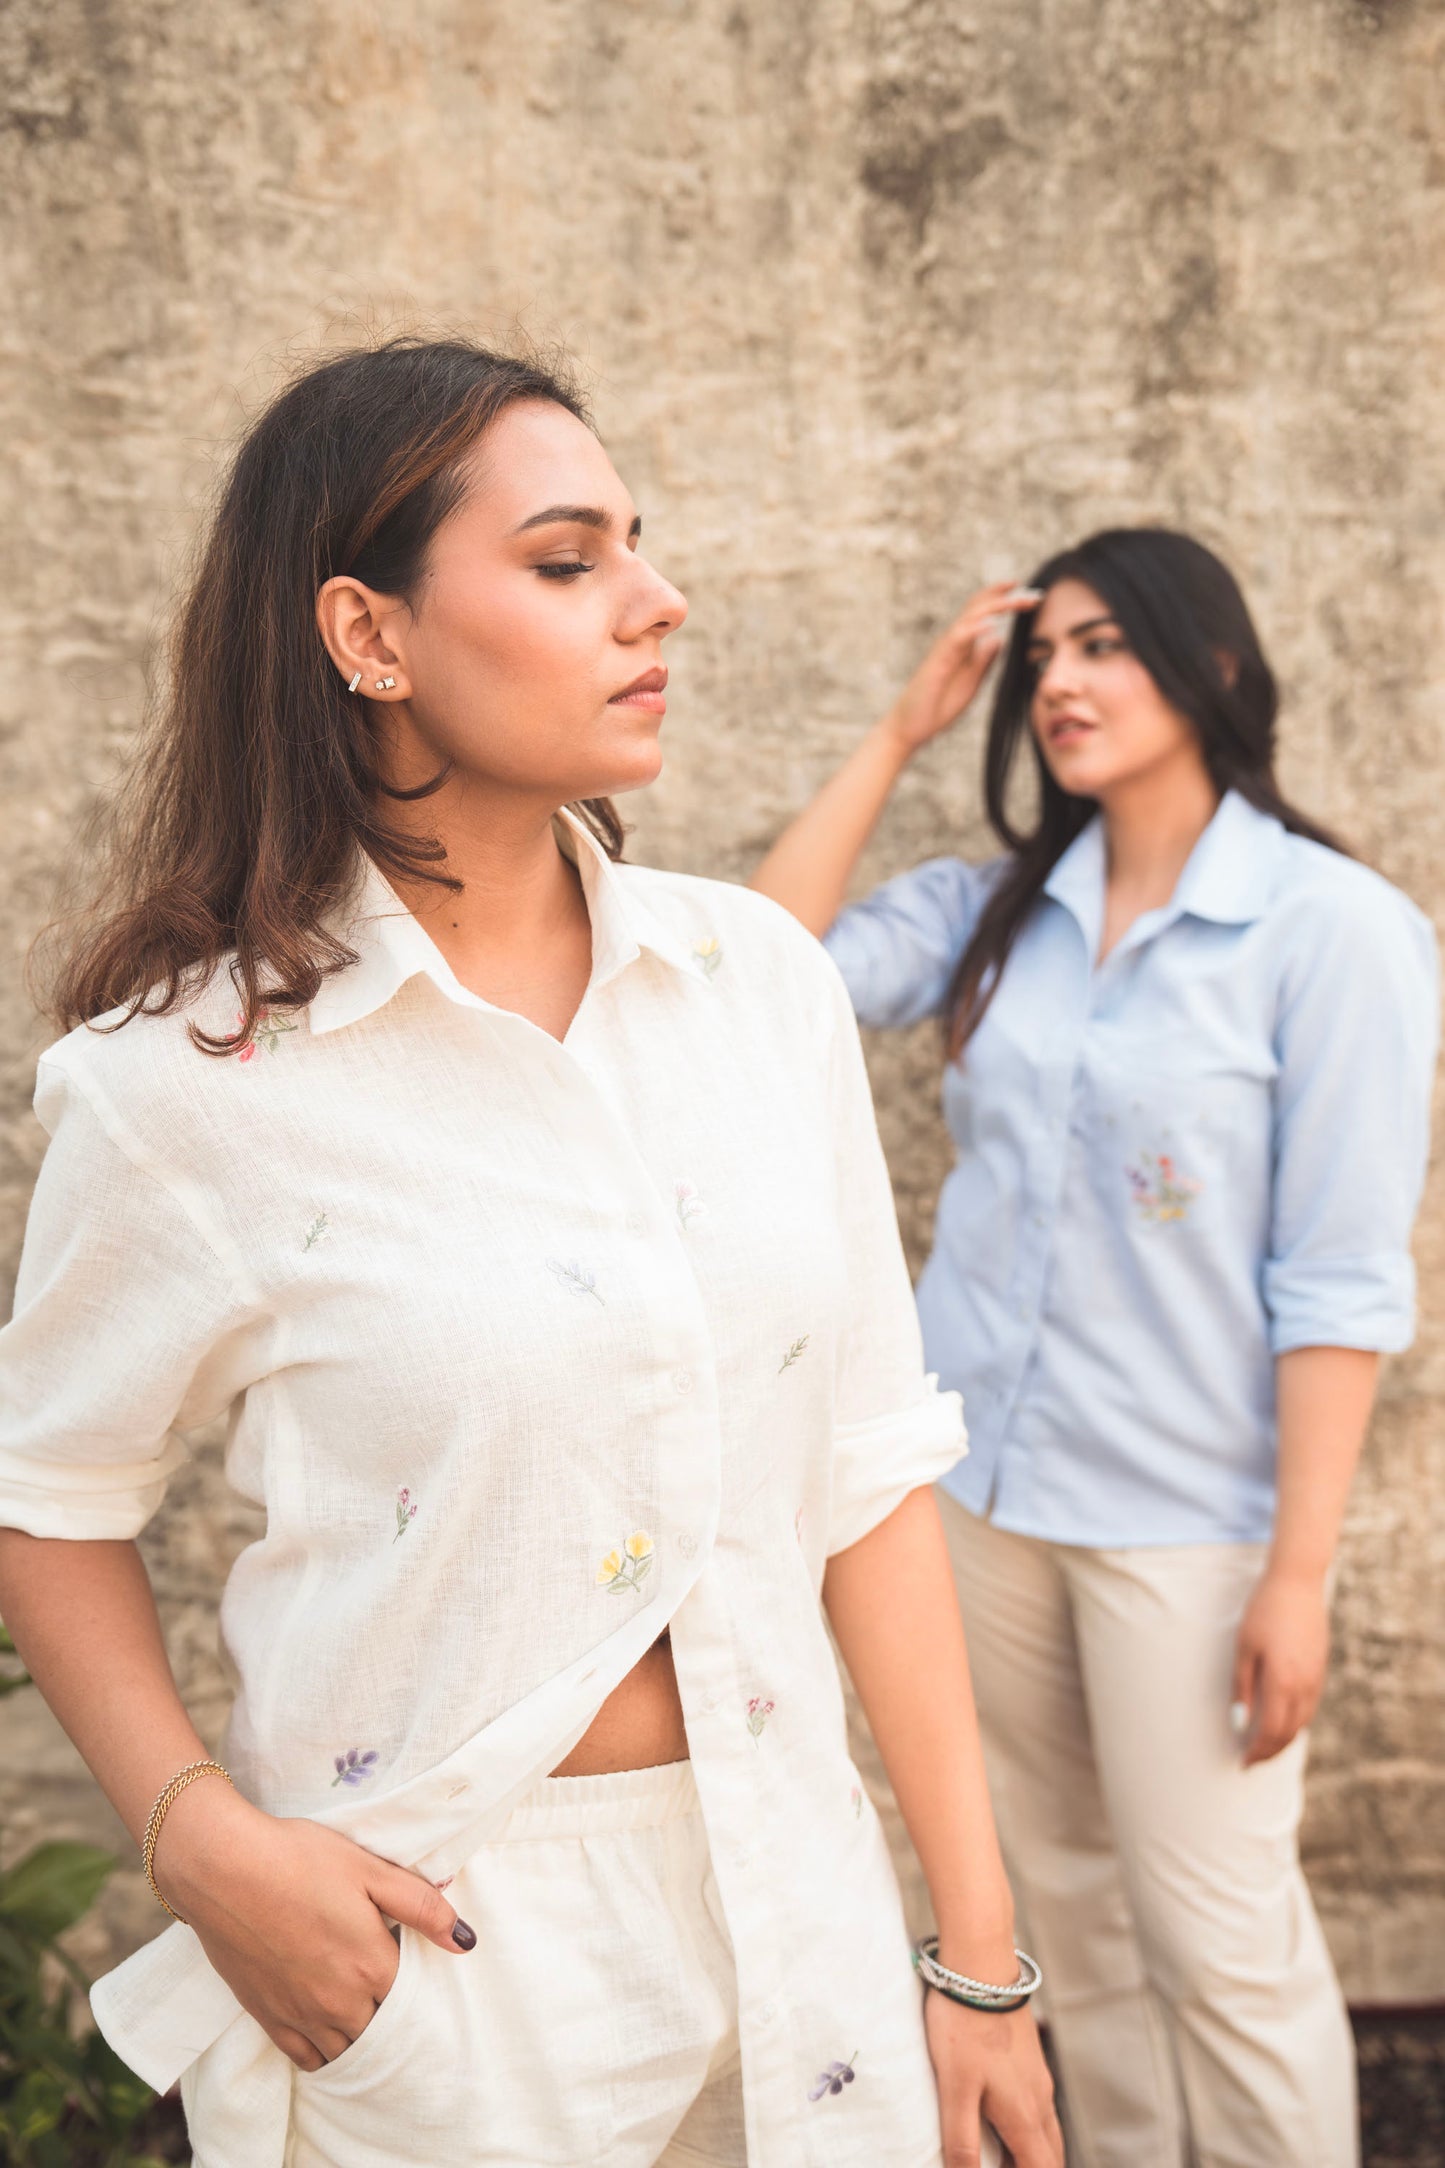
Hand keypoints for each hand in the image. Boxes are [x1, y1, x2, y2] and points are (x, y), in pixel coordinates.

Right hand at [153, 1778, 473, 2068]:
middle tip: (394, 1993)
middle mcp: (340, 2002)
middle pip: (382, 2030)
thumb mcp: (369, 1869)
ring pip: (347, 2050)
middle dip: (393, 2017)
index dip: (420, 1987)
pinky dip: (324, 2054)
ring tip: (367, 2015)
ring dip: (362, 2038)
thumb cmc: (299, 1859)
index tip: (421, 1974)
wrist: (223, 1868)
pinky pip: (306, 2058)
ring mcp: (302, 2015)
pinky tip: (330, 2036)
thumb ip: (421, 1906)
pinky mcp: (268, 2017)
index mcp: (372, 1964)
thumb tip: (466, 1940)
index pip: (413, 1999)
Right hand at [882, 582, 1040, 754]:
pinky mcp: (937, 662)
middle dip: (1006, 596)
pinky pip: (957, 640)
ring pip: (970, 617)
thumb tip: (999, 639)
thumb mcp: (972, 681)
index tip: (1031, 595)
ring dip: (995, 607)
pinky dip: (974, 630)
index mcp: (963, 644)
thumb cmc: (938, 706)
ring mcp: (944, 649)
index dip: (1004, 599)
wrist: (911, 727)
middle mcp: (953, 640)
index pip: (983, 612)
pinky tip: (993, 625)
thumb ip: (984, 660)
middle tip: (1035, 594)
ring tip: (1017, 601)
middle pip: (978, 606)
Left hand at [925, 1988, 1063, 2167]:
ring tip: (1006, 2157)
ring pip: (1046, 2129)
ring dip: (1033, 2152)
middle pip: (1050, 2155)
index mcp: (1024, 2115)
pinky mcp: (1029, 2056)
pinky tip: (1003, 2116)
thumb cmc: (964, 2026)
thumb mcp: (954, 2088)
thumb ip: (961, 2141)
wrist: (981, 1965)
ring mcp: (1037, 2075)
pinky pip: (1038, 2105)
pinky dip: (1028, 2127)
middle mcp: (1039, 2099)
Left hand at [1231, 1568, 1330, 1765]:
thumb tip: (1239, 1723)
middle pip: (1289, 1733)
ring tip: (1263, 1746)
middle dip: (1269, 1752)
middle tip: (1250, 1761)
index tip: (1242, 1763)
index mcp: (1283, 1682)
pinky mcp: (1320, 1670)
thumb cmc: (1263, 1612)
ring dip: (1283, 1740)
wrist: (1297, 1584)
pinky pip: (1309, 1707)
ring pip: (1302, 1723)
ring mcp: (1316, 1679)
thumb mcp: (1244, 1648)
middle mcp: (1305, 1686)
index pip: (1271, 1732)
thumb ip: (1243, 1687)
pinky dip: (1295, 1723)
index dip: (1257, 1752)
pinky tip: (1281, 1721)